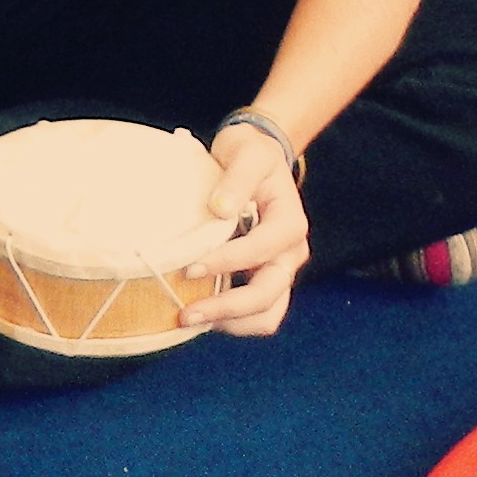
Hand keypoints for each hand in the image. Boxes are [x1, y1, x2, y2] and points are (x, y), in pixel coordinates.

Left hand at [179, 116, 310, 337]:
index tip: (190, 267)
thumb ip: (237, 179)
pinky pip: (256, 315)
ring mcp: (281, 271)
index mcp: (290, 222)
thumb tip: (221, 209)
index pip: (262, 250)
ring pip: (267, 314)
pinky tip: (201, 313)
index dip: (227, 262)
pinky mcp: (266, 282)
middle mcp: (291, 253)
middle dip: (227, 308)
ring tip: (192, 320)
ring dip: (230, 322)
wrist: (257, 160)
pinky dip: (231, 321)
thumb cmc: (251, 156)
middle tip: (186, 314)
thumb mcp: (247, 154)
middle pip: (268, 294)